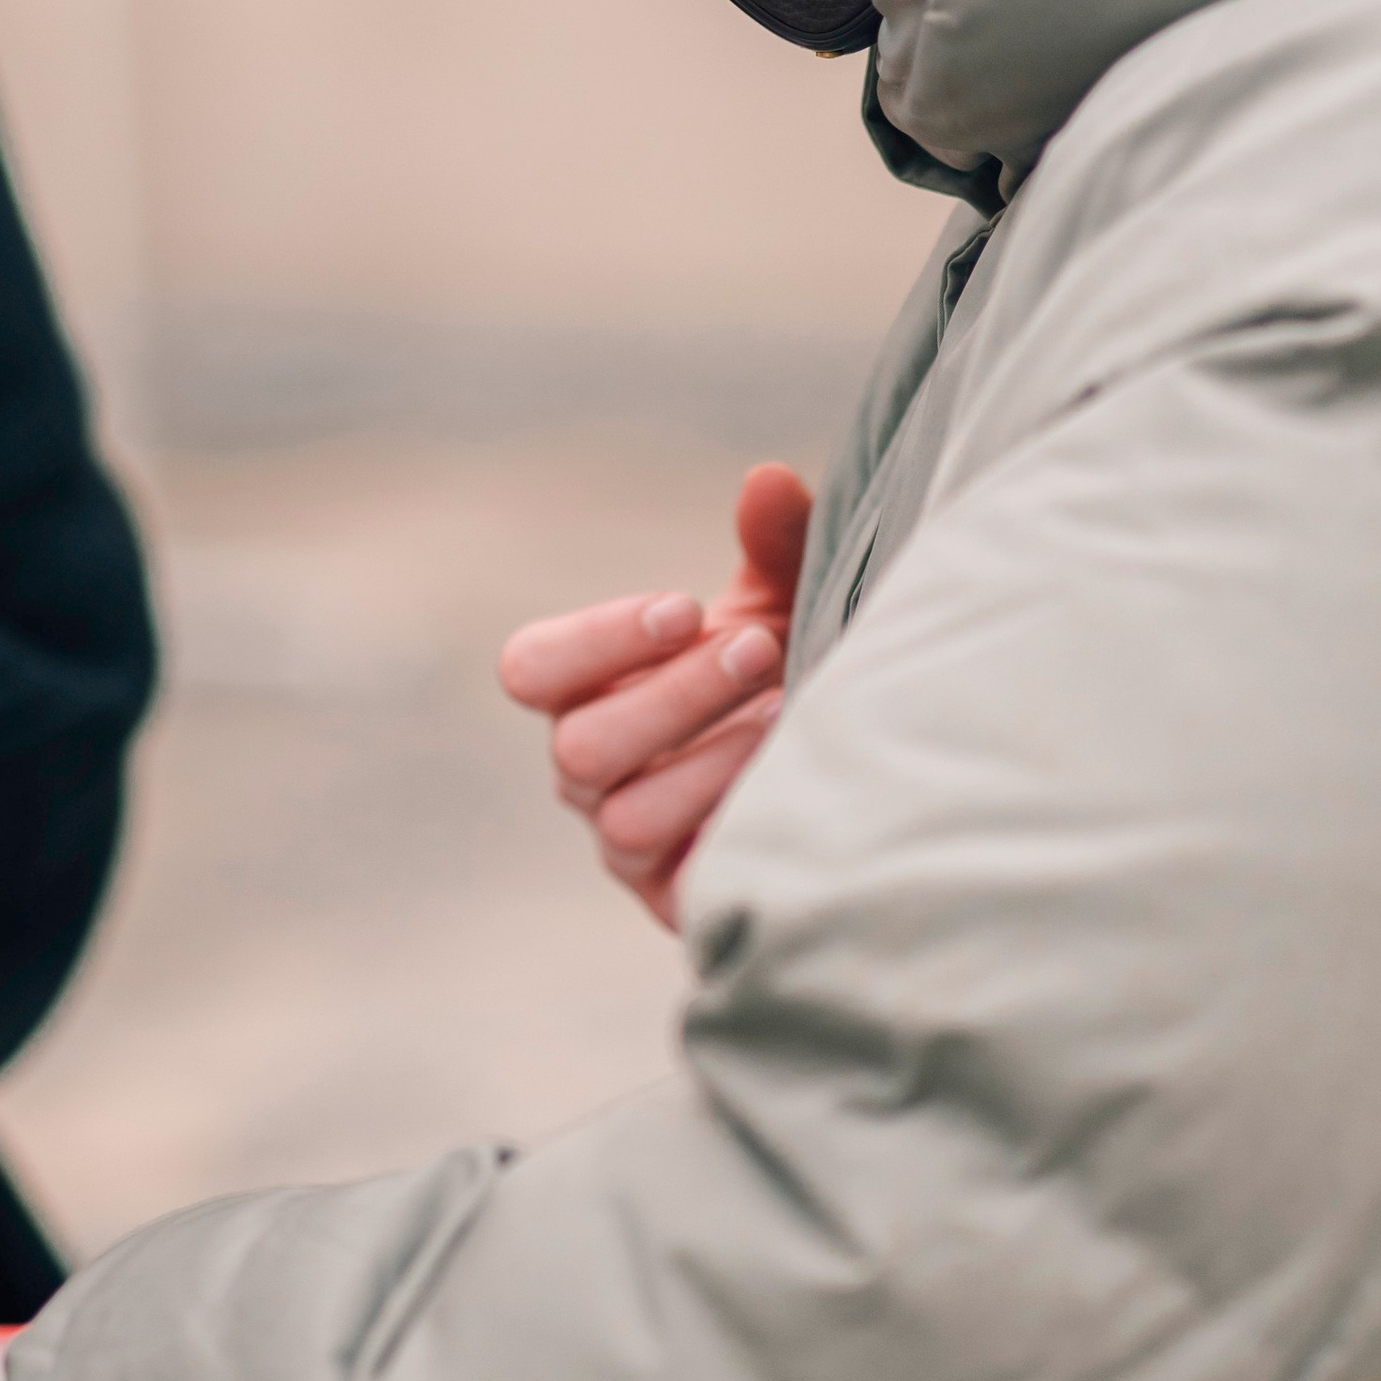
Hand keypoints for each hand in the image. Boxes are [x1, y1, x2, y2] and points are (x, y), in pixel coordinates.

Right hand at [499, 461, 812, 927]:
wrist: (850, 772)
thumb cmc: (789, 676)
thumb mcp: (787, 602)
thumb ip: (775, 543)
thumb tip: (766, 479)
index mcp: (590, 689)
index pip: (531, 669)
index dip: (596, 640)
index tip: (684, 610)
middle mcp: (590, 771)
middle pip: (577, 745)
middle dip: (672, 696)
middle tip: (761, 652)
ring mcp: (625, 843)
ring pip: (625, 818)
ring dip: (709, 762)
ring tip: (786, 717)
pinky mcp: (674, 900)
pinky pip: (678, 877)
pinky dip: (730, 825)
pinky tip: (789, 780)